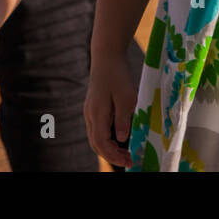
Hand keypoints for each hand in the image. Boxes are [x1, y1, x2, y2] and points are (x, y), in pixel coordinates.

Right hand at [85, 53, 138, 168]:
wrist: (106, 57)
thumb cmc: (118, 75)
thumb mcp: (127, 97)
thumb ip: (123, 119)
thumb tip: (122, 139)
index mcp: (97, 114)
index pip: (102, 143)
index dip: (114, 156)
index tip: (129, 162)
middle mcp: (90, 115)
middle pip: (96, 144)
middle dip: (111, 156)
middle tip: (129, 160)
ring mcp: (89, 111)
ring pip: (95, 138)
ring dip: (108, 149)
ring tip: (125, 153)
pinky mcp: (92, 108)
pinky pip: (96, 130)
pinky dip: (105, 139)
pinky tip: (118, 140)